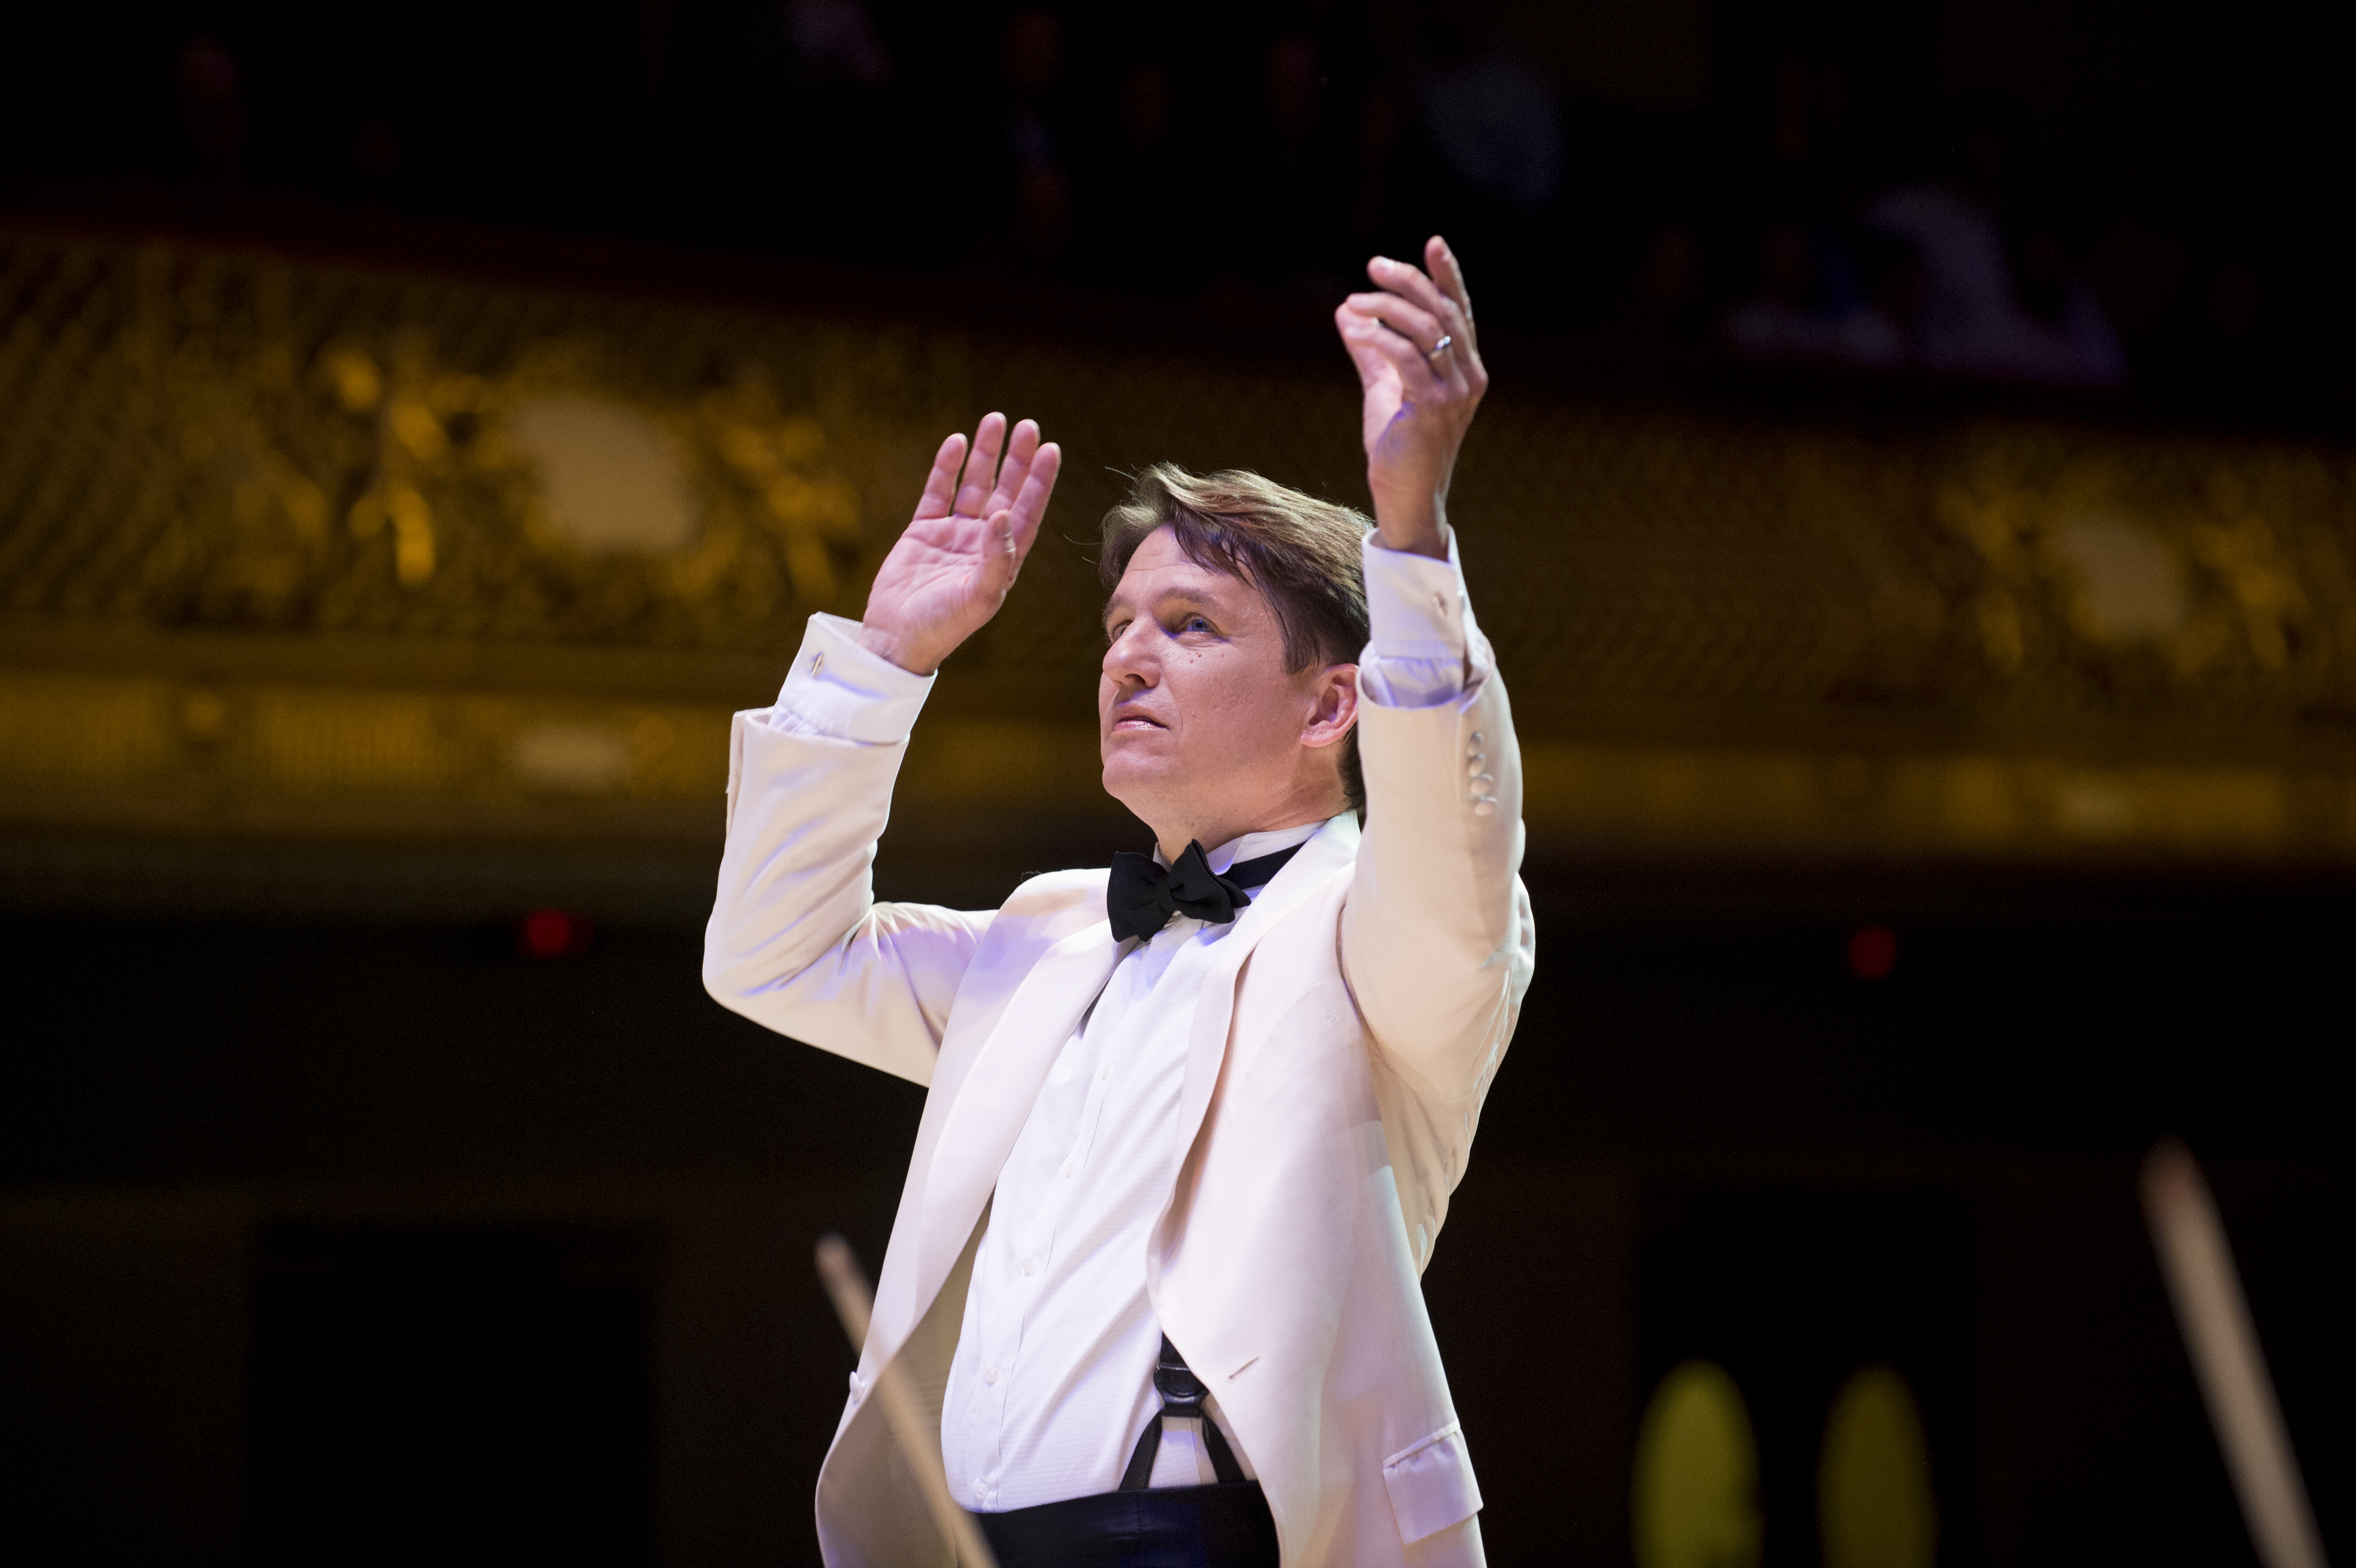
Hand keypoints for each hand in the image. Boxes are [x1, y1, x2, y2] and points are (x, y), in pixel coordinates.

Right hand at [855, 412, 1061, 674]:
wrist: (896, 640)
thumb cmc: (942, 627)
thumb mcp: (977, 598)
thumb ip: (995, 559)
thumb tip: (1005, 514)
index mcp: (1002, 561)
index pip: (1028, 513)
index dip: (1039, 482)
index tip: (1050, 450)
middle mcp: (981, 544)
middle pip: (1005, 492)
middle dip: (1016, 460)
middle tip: (1027, 426)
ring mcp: (951, 536)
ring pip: (973, 486)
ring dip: (984, 455)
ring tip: (994, 420)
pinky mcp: (921, 532)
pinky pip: (937, 492)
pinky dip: (946, 469)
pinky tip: (956, 443)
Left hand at [1334, 236, 1487, 556]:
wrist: (1405, 497)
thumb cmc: (1398, 447)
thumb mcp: (1384, 388)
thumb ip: (1371, 350)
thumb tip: (1346, 311)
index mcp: (1465, 368)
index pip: (1459, 310)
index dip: (1448, 275)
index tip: (1433, 242)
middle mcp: (1468, 376)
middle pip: (1443, 311)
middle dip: (1409, 281)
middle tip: (1374, 264)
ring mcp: (1455, 392)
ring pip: (1426, 328)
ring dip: (1387, 307)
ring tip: (1355, 301)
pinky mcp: (1432, 407)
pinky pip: (1406, 358)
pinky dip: (1378, 338)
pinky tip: (1355, 330)